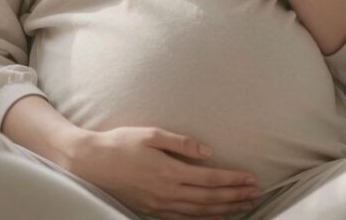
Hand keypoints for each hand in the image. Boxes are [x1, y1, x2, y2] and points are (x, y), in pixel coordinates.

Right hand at [68, 126, 261, 219]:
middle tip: (256, 193)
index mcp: (168, 172)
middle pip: (209, 199)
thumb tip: (208, 152)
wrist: (90, 163)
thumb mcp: (151, 133)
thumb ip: (181, 143)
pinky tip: (216, 217)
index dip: (232, 180)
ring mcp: (158, 206)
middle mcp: (166, 193)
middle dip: (235, 197)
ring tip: (244, 205)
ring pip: (199, 213)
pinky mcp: (151, 211)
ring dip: (224, 210)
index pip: (209, 179)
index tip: (250, 178)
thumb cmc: (120, 143)